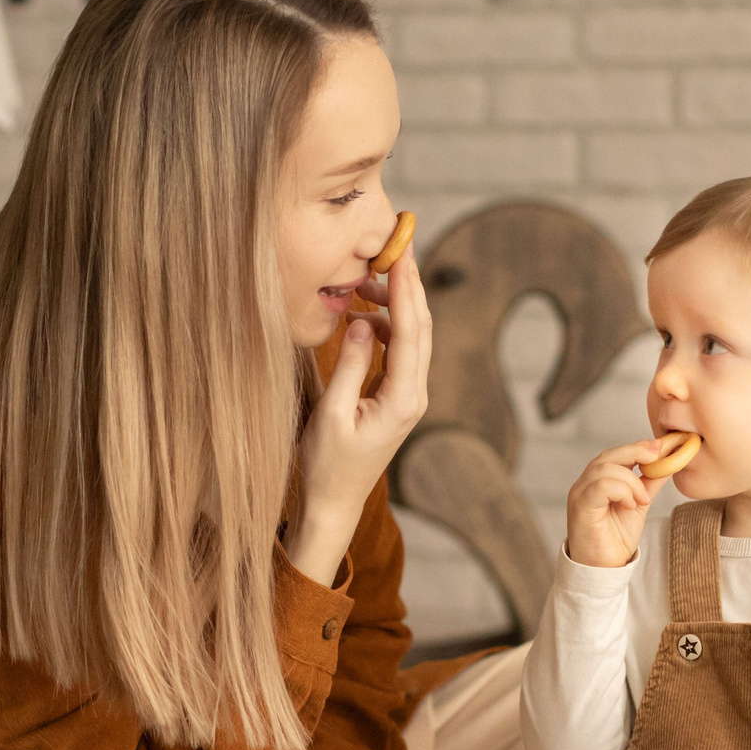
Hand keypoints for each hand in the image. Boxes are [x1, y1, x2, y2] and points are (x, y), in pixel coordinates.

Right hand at [289, 252, 432, 583]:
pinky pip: (401, 350)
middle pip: (422, 327)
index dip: (407, 288)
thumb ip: (351, 365)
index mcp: (403, 398)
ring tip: (367, 281)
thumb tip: (365, 323)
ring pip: (413, 336)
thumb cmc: (328, 463)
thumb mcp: (333, 413)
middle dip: (409, 286)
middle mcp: (415, 394)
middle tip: (391, 250)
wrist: (335, 500)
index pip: (412, 331)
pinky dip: (388, 326)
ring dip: (396, 305)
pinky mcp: (399, 396)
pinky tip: (365, 317)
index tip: (400, 253)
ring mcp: (410, 395)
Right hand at [564, 436, 680, 568]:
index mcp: (597, 481)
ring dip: (631, 481)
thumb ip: (649, 484)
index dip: (637, 447)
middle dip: (636, 452)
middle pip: (608, 456)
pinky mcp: (581, 506)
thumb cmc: (616, 539)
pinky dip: (621, 491)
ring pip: (606, 469)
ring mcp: (580, 494)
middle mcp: (585, 484)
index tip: (659, 447)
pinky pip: (601, 486)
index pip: (614, 455)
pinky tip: (630, 505)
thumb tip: (668, 463)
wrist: (603, 568)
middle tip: (657, 458)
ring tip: (642, 500)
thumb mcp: (638, 505)